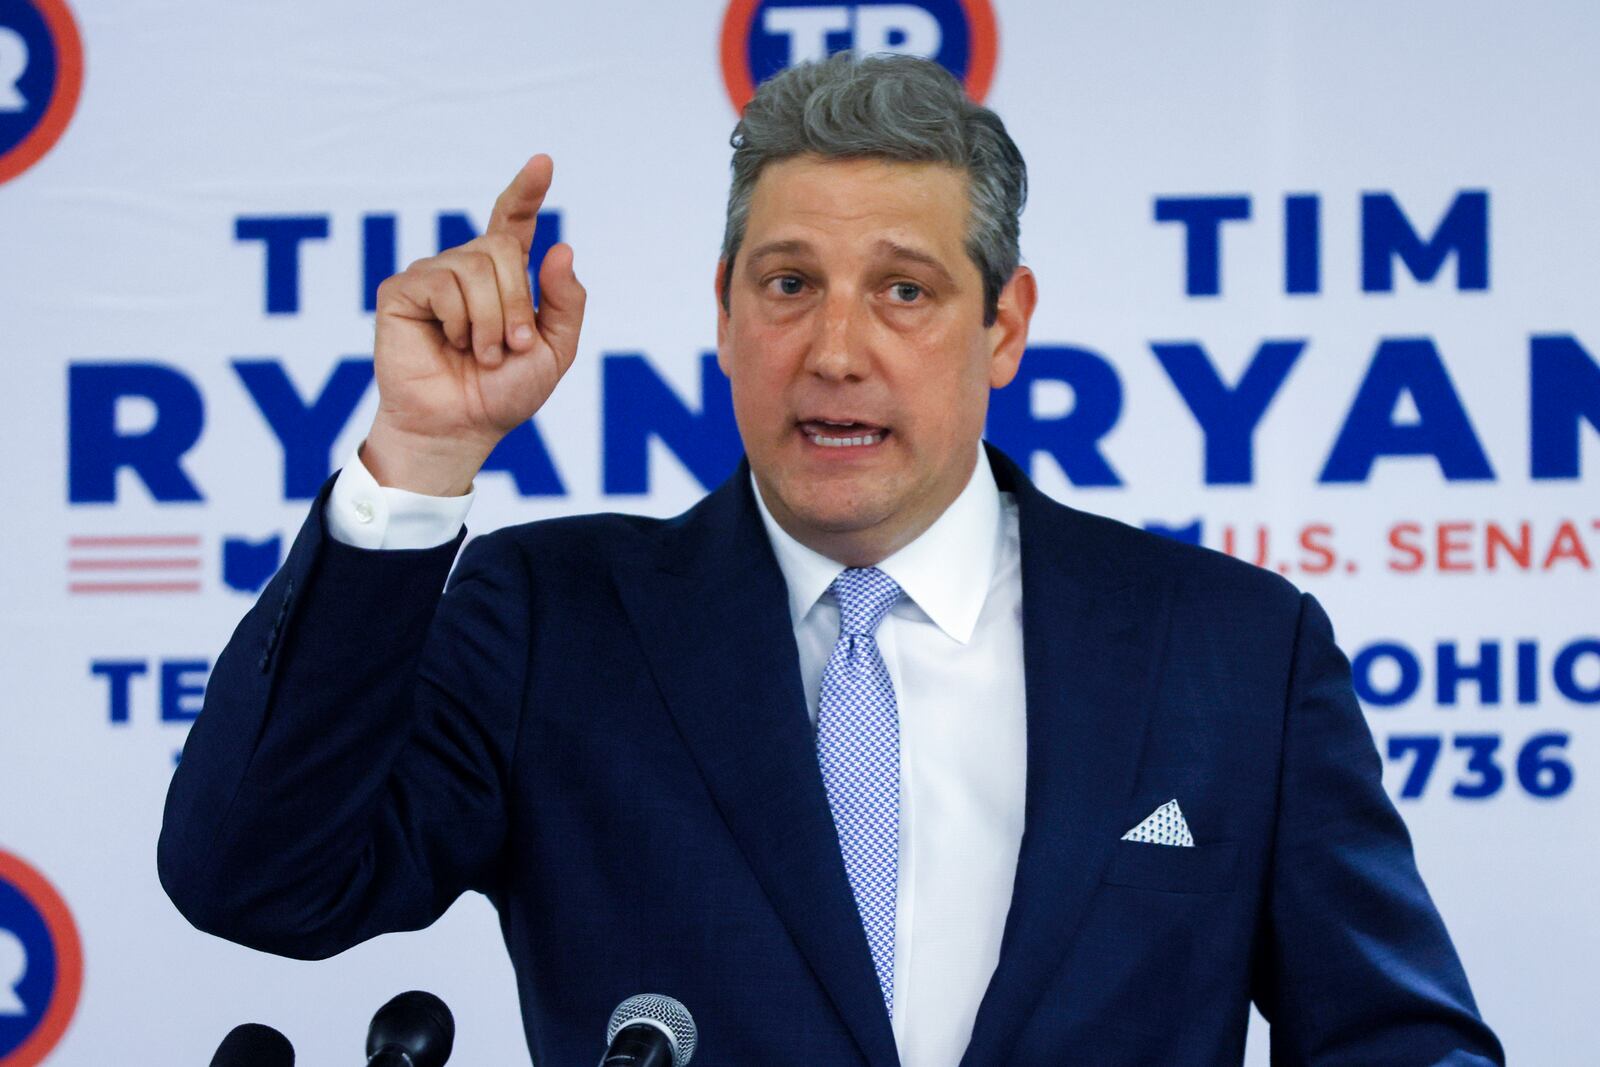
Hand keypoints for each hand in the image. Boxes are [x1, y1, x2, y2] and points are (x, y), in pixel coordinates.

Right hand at [363, 154, 585, 494]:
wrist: (461, 426)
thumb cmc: (503, 393)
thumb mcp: (553, 351)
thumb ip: (564, 302)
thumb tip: (560, 247)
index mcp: (503, 277)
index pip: (514, 222)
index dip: (527, 191)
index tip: (544, 162)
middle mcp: (467, 269)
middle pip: (501, 247)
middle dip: (515, 303)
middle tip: (509, 346)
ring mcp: (433, 276)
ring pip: (473, 268)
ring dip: (489, 321)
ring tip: (480, 352)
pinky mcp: (403, 291)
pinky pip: (442, 284)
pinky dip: (457, 321)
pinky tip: (448, 343)